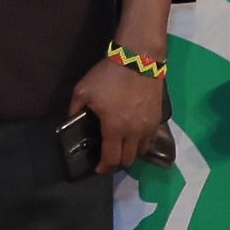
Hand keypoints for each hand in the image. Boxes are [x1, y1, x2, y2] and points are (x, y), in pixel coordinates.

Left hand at [69, 51, 171, 173]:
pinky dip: (142, 142)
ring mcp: (149, 127)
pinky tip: (134, 135)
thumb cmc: (108, 76)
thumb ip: (75, 110)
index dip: (104, 168)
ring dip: (131, 153)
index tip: (98, 169)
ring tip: (121, 146)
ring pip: (141, 151)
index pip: (111, 159)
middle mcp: (134, 133)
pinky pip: (150, 139)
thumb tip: (71, 122)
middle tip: (108, 156)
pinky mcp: (158, 119)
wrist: (138, 59)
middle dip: (117, 162)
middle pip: (128, 160)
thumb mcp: (83, 91)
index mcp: (114, 128)